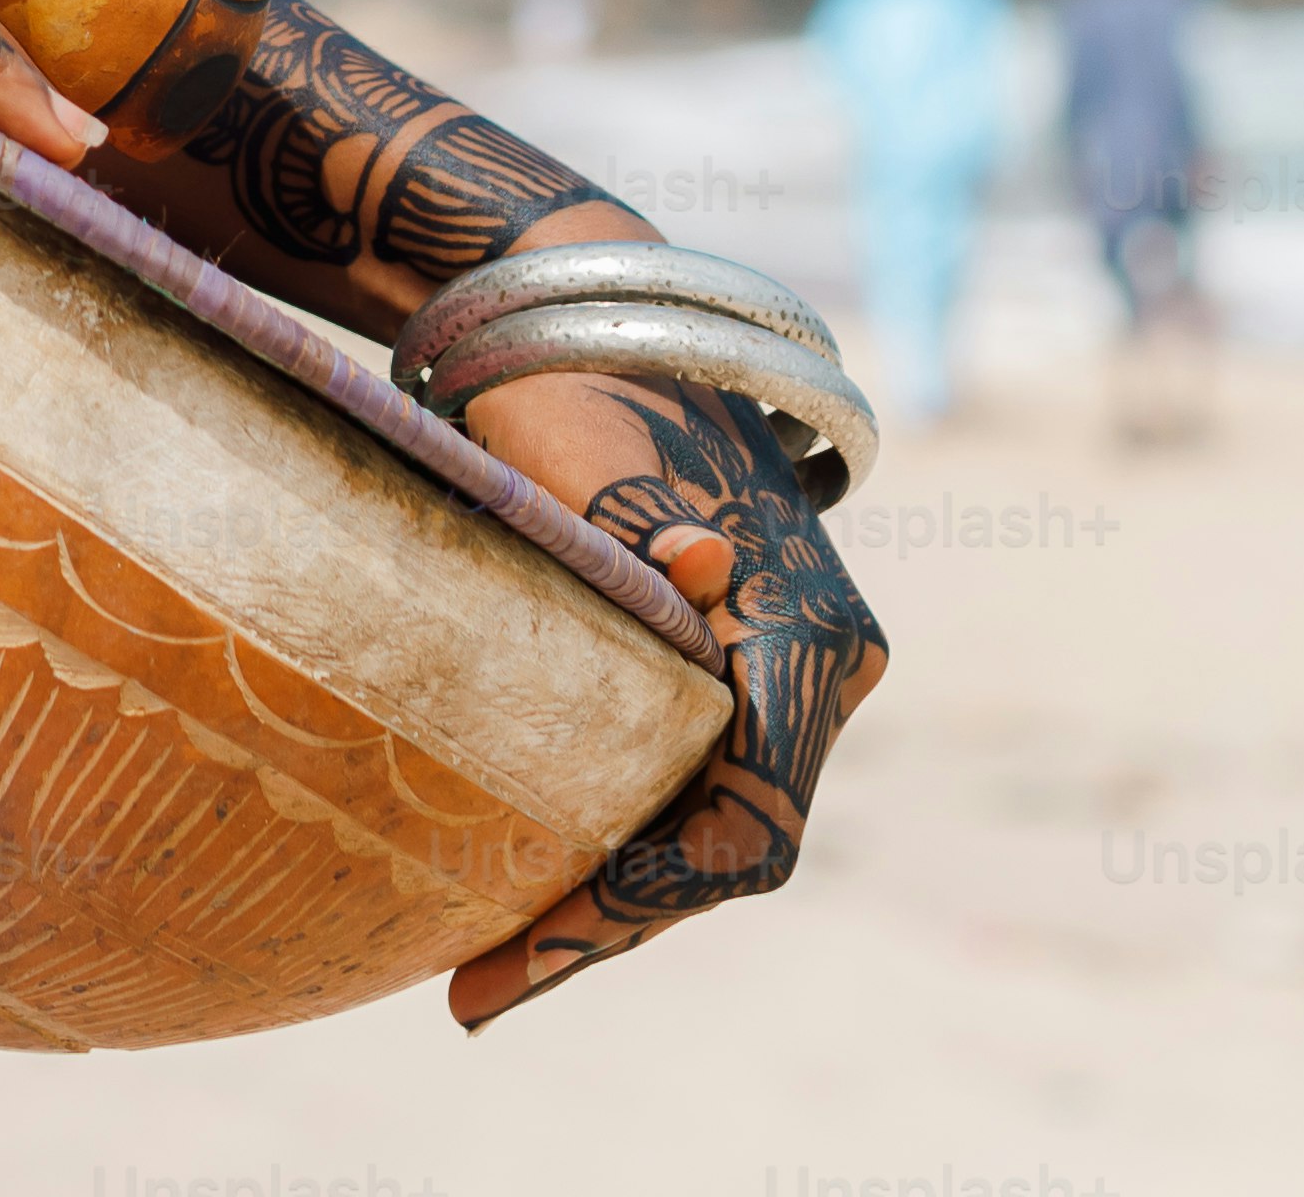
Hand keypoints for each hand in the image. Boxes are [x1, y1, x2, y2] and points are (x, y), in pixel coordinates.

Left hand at [432, 359, 889, 1025]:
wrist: (587, 308)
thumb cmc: (576, 381)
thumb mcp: (594, 458)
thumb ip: (641, 536)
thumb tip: (691, 569)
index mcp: (807, 634)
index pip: (750, 829)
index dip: (646, 905)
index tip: (531, 951)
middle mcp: (824, 667)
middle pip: (732, 847)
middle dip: (612, 925)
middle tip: (479, 995)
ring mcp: (786, 670)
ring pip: (712, 824)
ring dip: (613, 896)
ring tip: (487, 972)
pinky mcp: (738, 665)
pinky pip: (692, 783)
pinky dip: (619, 838)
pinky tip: (526, 887)